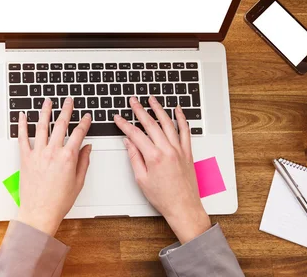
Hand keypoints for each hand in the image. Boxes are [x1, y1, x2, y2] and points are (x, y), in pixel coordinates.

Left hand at [16, 97, 92, 235]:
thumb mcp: (78, 182)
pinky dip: (22, 125)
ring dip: (45, 111)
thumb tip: (87, 148)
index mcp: (68, 157)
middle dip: (66, 110)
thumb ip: (83, 162)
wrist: (39, 212)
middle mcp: (53, 152)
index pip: (79, 133)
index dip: (84, 123)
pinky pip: (22, 138)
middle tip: (68, 101)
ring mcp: (38, 154)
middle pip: (61, 124)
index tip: (87, 116)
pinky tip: (22, 116)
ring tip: (47, 101)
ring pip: (42, 126)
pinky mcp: (25, 158)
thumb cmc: (59, 201)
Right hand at [114, 96, 210, 243]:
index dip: (124, 124)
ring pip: (168, 123)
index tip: (118, 118)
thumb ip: (135, 158)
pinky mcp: (188, 152)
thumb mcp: (141, 179)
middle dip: (140, 110)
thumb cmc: (163, 197)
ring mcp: (179, 150)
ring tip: (152, 99)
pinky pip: (185, 131)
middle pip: (151, 124)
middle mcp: (168, 150)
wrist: (183, 207)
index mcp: (154, 157)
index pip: (135, 134)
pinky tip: (177, 110)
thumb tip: (129, 143)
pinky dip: (181, 119)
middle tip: (133, 101)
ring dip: (159, 109)